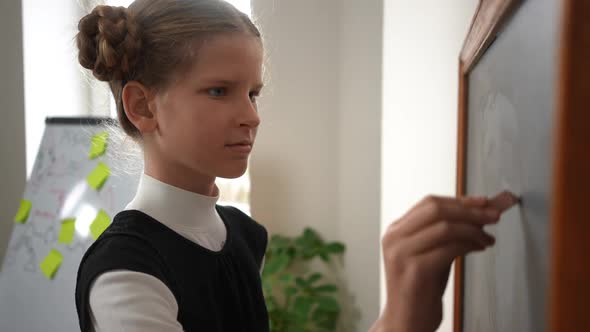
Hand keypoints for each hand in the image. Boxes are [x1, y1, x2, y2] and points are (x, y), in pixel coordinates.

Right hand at [375, 191, 518, 331]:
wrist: (406, 322)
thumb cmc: (421, 288)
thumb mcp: (432, 253)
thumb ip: (449, 232)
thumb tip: (481, 211)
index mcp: (396, 231)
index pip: (429, 203)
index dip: (460, 200)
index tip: (485, 203)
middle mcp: (394, 239)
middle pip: (436, 209)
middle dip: (470, 211)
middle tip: (493, 216)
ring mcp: (402, 254)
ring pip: (445, 227)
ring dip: (473, 229)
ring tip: (487, 238)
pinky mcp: (414, 271)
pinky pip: (449, 249)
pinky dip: (469, 245)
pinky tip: (479, 248)